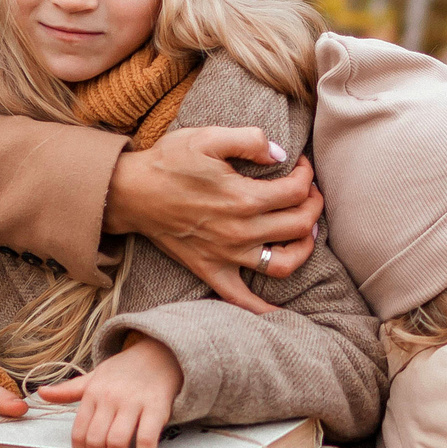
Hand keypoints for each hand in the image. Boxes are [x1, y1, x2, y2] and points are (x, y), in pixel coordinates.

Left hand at [38, 338, 184, 447]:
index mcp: (92, 394)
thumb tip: (41, 393)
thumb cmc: (124, 371)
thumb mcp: (94, 377)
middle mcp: (110, 398)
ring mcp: (133, 402)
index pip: (79, 433)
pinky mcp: (156, 407)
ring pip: (117, 442)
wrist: (159, 354)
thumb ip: (69, 390)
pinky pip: (147, 438)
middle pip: (95, 441)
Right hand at [104, 128, 323, 309]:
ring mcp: (227, 255)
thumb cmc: (169, 162)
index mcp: (244, 198)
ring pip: (284, 264)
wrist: (132, 193)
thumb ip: (250, 140)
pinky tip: (279, 310)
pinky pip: (242, 299)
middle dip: (314, 205)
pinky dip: (263, 309)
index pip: (297, 192)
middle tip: (309, 193)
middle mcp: (241, 231)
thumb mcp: (208, 137)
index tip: (300, 166)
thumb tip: (281, 155)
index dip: (306, 175)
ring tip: (306, 233)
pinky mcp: (211, 271)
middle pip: (300, 226)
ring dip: (304, 249)